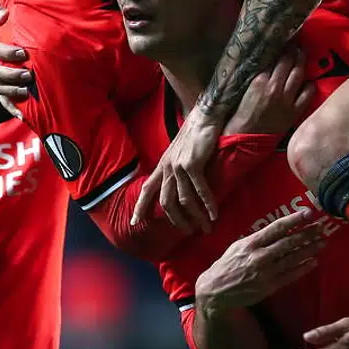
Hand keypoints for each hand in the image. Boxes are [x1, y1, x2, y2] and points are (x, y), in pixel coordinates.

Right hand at [0, 3, 32, 101]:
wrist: (3, 52)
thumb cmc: (3, 31)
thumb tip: (3, 14)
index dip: (5, 51)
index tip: (23, 53)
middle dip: (10, 74)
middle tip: (28, 74)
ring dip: (12, 90)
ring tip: (27, 91)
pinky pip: (3, 102)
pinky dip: (13, 109)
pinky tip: (23, 115)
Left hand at [133, 106, 222, 232]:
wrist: (205, 116)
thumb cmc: (196, 132)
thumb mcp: (179, 151)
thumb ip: (176, 167)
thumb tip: (181, 183)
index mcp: (162, 165)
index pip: (147, 189)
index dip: (140, 206)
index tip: (135, 222)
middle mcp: (167, 167)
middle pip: (166, 202)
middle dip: (176, 220)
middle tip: (188, 232)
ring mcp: (178, 166)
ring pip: (184, 200)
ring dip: (196, 216)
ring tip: (205, 228)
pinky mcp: (193, 164)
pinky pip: (200, 190)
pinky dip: (207, 204)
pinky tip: (214, 214)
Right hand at [196, 208, 324, 310]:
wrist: (216, 290)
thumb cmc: (228, 264)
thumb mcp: (238, 246)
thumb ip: (258, 238)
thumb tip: (278, 228)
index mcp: (251, 243)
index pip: (277, 228)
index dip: (294, 219)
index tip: (309, 213)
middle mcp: (259, 256)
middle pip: (288, 242)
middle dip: (307, 234)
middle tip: (322, 227)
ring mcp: (265, 272)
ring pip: (292, 258)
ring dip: (309, 249)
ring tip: (322, 242)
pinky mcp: (269, 287)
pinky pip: (290, 275)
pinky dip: (303, 268)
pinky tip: (313, 261)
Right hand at [224, 49, 311, 135]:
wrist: (244, 139)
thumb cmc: (240, 114)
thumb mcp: (243, 90)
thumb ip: (256, 76)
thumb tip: (266, 62)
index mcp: (259, 80)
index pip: (273, 57)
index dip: (279, 47)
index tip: (282, 40)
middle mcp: (274, 87)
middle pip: (288, 61)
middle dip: (292, 50)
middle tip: (294, 44)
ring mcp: (286, 99)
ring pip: (299, 73)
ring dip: (301, 61)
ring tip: (301, 55)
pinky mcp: (294, 112)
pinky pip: (307, 93)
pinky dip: (309, 84)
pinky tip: (307, 81)